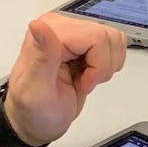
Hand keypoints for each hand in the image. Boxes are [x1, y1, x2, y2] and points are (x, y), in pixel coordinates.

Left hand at [3, 12, 126, 145]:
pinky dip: (106, 66)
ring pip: (113, 40)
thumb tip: (39, 25)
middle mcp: (61, 27)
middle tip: (82, 82)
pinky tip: (87, 74)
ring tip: (84, 79)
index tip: (82, 82)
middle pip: (107, 37)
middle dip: (102, 67)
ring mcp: (74, 34)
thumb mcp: (35, 90)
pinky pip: (113, 45)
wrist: (36, 120)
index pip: (96, 37)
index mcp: (48, 30)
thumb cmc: (34, 111)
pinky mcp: (85, 43)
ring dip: (105, 67)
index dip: (98, 65)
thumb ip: (42, 56)